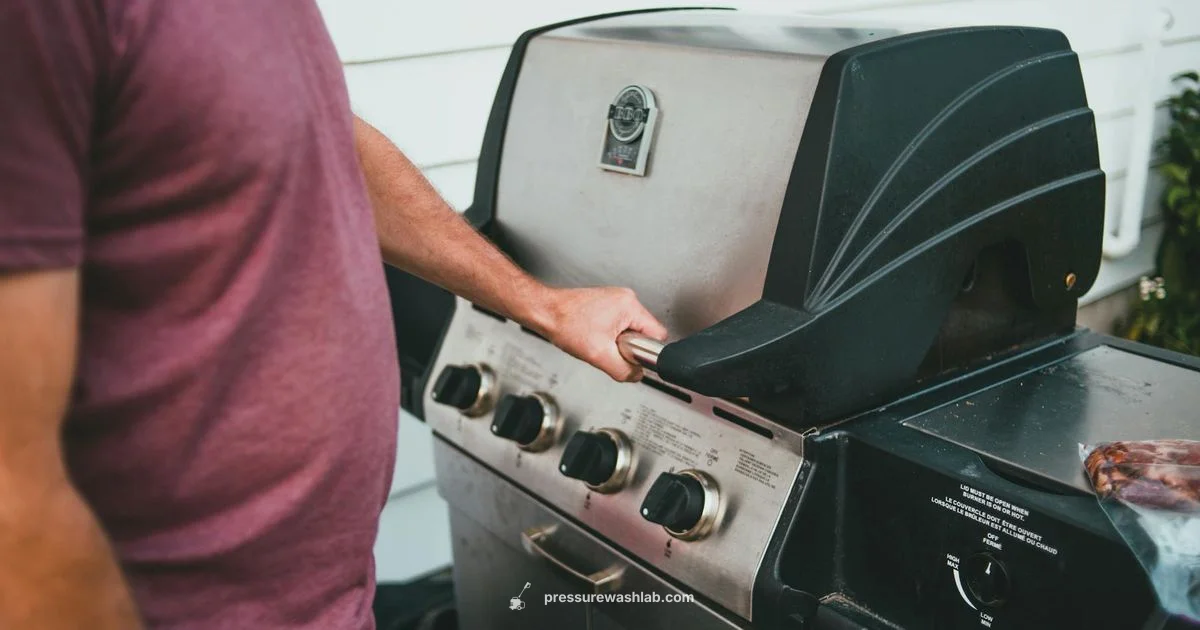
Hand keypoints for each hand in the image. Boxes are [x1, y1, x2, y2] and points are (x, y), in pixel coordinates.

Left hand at [532, 286, 667, 381]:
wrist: (546, 312)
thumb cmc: (566, 324)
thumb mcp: (599, 356)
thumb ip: (625, 370)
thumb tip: (637, 375)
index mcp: (630, 305)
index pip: (657, 334)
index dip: (646, 351)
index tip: (628, 355)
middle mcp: (626, 298)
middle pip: (644, 333)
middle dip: (629, 346)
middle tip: (607, 347)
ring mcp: (617, 299)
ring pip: (631, 330)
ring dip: (618, 341)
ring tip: (598, 340)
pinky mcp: (607, 303)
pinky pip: (620, 326)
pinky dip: (610, 335)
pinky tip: (595, 335)